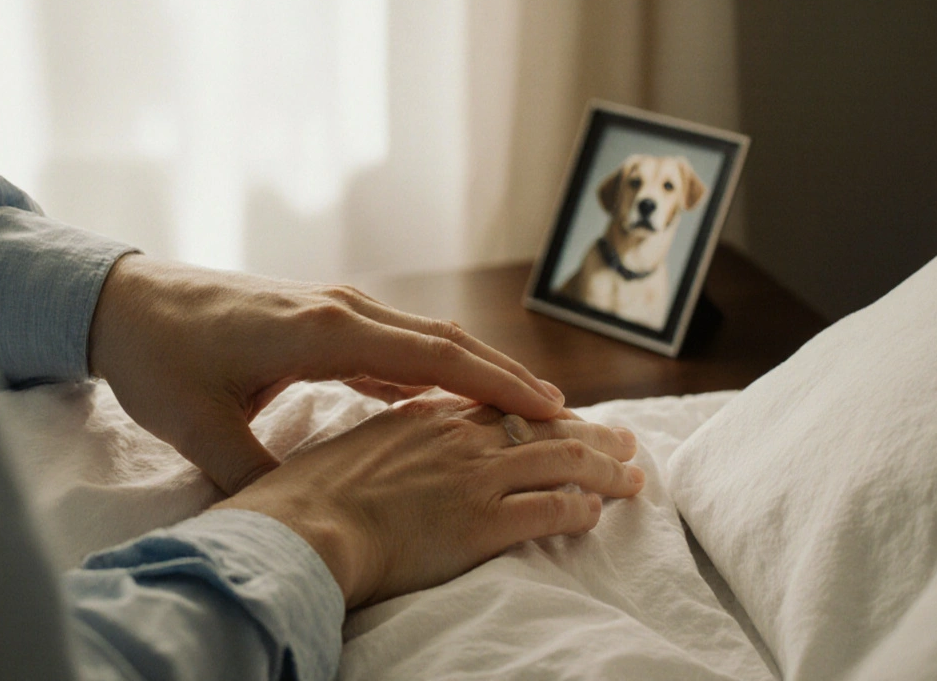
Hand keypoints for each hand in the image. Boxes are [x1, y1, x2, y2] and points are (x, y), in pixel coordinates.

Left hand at [88, 254, 568, 493]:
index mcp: (322, 330)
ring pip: (425, 341)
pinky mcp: (322, 322)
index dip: (494, 383)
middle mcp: (340, 311)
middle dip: (506, 375)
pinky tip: (451, 401)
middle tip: (564, 412)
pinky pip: (394, 347)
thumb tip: (300, 521)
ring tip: (524, 409)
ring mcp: (333, 312)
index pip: (431, 356)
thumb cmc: (159, 358)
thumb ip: (256, 475)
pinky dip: (433, 371)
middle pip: (445, 341)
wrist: (124, 301)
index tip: (550, 408)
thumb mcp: (199, 427)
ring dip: (475, 371)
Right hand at [213, 395, 643, 607]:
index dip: (534, 413)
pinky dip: (583, 510)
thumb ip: (372, 448)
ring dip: (607, 469)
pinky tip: (597, 514)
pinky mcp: (486, 520)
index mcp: (422, 418)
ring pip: (564, 460)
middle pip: (542, 425)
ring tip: (635, 476)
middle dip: (591, 431)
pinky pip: (554, 509)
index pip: (496, 407)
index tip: (558, 418)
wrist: (300, 529)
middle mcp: (458, 437)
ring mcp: (475, 476)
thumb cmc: (302, 500)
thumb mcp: (339, 454)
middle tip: (623, 437)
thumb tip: (373, 460)